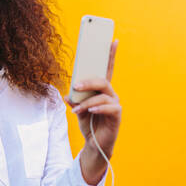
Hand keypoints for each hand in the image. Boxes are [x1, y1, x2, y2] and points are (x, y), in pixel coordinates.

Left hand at [64, 40, 120, 183]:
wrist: (93, 145)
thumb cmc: (88, 124)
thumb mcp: (77, 109)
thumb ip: (75, 99)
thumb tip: (68, 94)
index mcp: (101, 89)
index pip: (106, 69)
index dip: (110, 54)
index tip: (113, 40)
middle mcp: (110, 94)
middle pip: (102, 80)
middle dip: (88, 81)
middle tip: (76, 86)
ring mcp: (114, 104)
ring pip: (102, 95)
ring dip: (87, 101)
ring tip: (76, 109)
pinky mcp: (117, 115)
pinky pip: (109, 107)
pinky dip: (97, 108)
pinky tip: (90, 111)